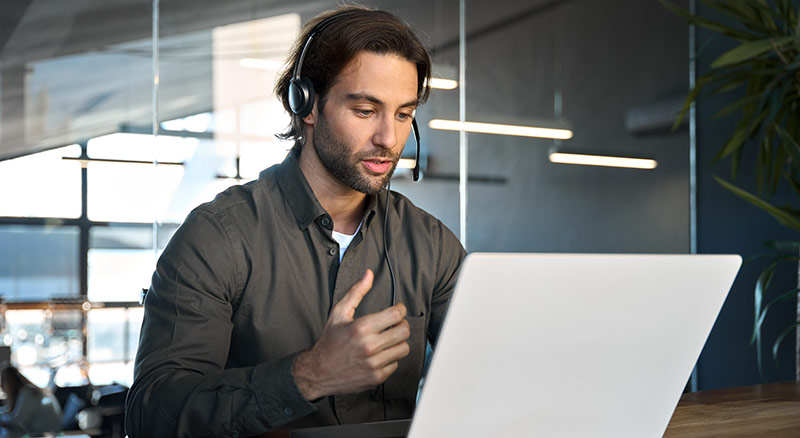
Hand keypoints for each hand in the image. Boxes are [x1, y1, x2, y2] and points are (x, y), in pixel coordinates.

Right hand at [293, 269, 409, 399]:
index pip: (396, 315)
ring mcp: (374, 363)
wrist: (318, 371)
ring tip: (387, 340)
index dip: (400, 310)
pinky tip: (380, 354)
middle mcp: (369, 346)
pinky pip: (396, 364)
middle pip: (404, 331)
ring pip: (403, 348)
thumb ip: (356, 292)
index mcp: (362, 328)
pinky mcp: (376, 377)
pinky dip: (390, 358)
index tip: (397, 310)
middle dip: (401, 325)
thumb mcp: (339, 312)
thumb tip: (368, 274)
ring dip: (398, 342)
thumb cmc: (329, 341)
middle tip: (394, 325)